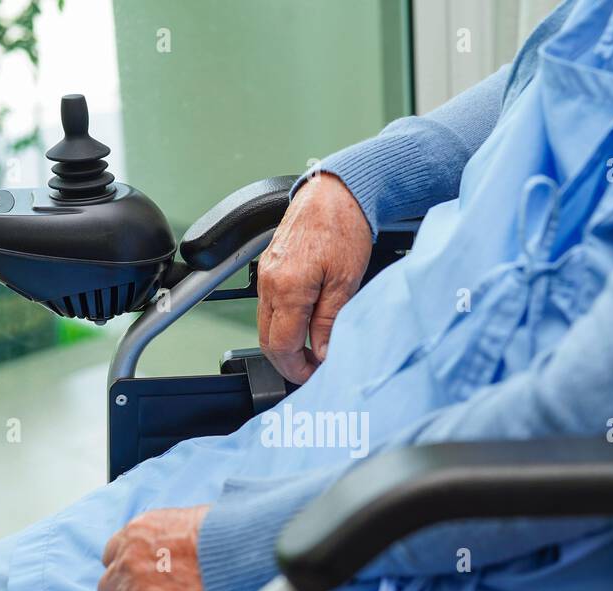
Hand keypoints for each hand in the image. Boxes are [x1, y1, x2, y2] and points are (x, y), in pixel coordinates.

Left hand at [98, 505, 210, 590]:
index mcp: (131, 534)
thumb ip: (150, 536)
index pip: (109, 556)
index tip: (138, 573)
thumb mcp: (173, 519)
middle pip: (107, 586)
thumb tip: (149, 548)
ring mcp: (136, 590)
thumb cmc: (213, 533)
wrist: (232, 553)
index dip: (125, 566)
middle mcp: (127, 562)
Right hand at [257, 172, 371, 383]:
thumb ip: (330, 322)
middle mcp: (269, 283)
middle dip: (288, 361)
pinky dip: (283, 322)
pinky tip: (304, 324)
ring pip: (266, 324)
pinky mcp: (268, 266)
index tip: (315, 376)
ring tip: (314, 349)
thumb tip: (323, 353)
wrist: (335, 191)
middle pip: (267, 340)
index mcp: (288, 289)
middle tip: (314, 369)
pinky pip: (268, 305)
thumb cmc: (344, 227)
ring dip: (285, 343)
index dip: (297, 369)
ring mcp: (265, 274)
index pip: (282, 346)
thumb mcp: (346, 282)